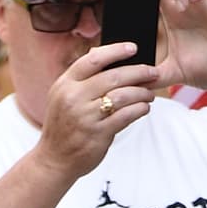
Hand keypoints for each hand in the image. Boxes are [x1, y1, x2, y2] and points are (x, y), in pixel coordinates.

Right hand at [35, 40, 157, 184]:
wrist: (54, 160)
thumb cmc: (63, 126)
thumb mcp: (61, 97)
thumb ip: (80, 77)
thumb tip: (100, 52)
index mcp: (65, 84)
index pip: (93, 59)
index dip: (116, 50)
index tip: (133, 48)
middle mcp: (74, 98)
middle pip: (113, 76)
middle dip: (138, 72)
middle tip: (152, 72)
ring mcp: (86, 117)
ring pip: (122, 96)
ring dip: (141, 93)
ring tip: (150, 94)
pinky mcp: (97, 134)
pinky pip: (124, 116)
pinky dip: (138, 110)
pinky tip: (144, 108)